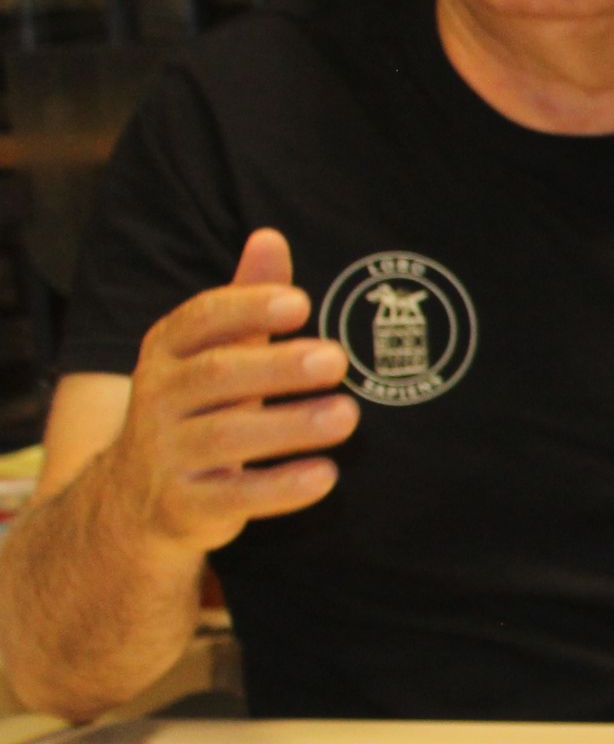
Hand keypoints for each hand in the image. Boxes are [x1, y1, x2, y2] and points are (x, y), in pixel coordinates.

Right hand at [94, 229, 355, 556]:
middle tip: (338, 359)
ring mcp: (167, 456)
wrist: (135, 500)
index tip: (301, 303)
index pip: (199, 321)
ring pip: (227, 437)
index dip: (247, 309)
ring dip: (291, 425)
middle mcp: (157, 400)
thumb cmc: (196, 408)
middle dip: (278, 366)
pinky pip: (234, 497)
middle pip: (217, 377)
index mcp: (165, 353)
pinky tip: (327, 475)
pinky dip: (280, 488)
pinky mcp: (185, 507)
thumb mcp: (213, 354)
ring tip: (347, 415)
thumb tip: (271, 236)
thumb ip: (245, 303)